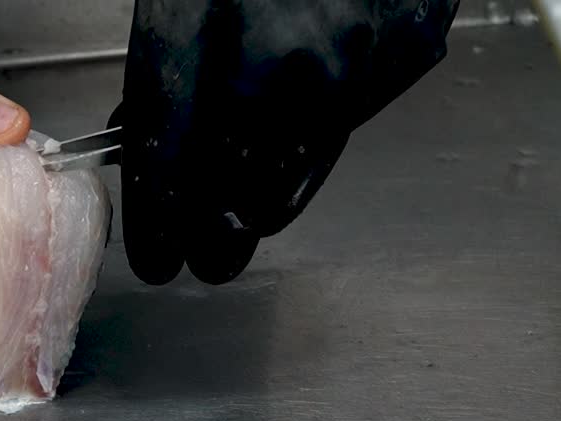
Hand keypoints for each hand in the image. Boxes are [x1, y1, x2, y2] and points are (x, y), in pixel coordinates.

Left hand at [114, 0, 458, 284]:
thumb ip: (166, 67)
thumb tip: (153, 143)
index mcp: (203, 23)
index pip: (172, 158)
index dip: (161, 221)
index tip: (156, 257)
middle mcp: (281, 51)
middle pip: (243, 189)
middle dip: (217, 234)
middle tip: (203, 256)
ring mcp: (353, 55)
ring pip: (304, 169)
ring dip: (268, 194)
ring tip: (246, 201)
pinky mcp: (407, 49)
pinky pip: (354, 117)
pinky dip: (322, 128)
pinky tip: (303, 108)